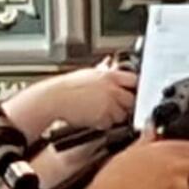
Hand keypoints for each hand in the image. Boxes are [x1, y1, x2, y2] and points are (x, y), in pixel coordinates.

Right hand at [4, 64, 138, 134]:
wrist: (54, 99)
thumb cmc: (67, 87)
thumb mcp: (88, 73)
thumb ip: (103, 70)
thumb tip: (109, 64)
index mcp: (110, 75)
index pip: (134, 80)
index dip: (133, 87)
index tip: (131, 91)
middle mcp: (112, 89)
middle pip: (131, 100)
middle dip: (125, 104)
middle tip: (115, 106)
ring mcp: (109, 104)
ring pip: (122, 114)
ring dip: (114, 116)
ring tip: (100, 112)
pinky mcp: (103, 117)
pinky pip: (110, 124)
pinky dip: (104, 124)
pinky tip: (94, 118)